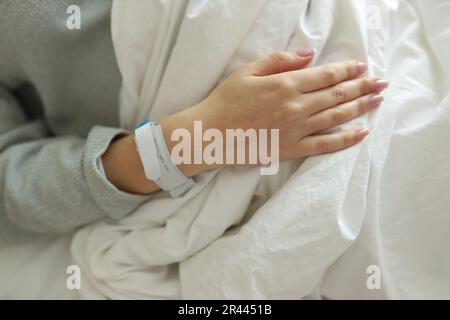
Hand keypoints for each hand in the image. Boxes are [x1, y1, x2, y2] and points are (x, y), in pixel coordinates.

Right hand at [196, 49, 387, 160]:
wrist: (211, 134)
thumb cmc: (226, 101)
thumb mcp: (248, 71)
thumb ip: (279, 61)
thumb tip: (309, 55)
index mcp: (286, 84)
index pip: (326, 75)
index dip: (347, 70)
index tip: (362, 67)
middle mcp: (297, 106)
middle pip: (337, 94)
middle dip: (362, 87)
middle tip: (381, 82)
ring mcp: (297, 129)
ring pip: (336, 116)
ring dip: (360, 107)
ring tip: (378, 100)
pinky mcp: (292, 148)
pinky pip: (325, 145)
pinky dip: (346, 139)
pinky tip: (361, 132)